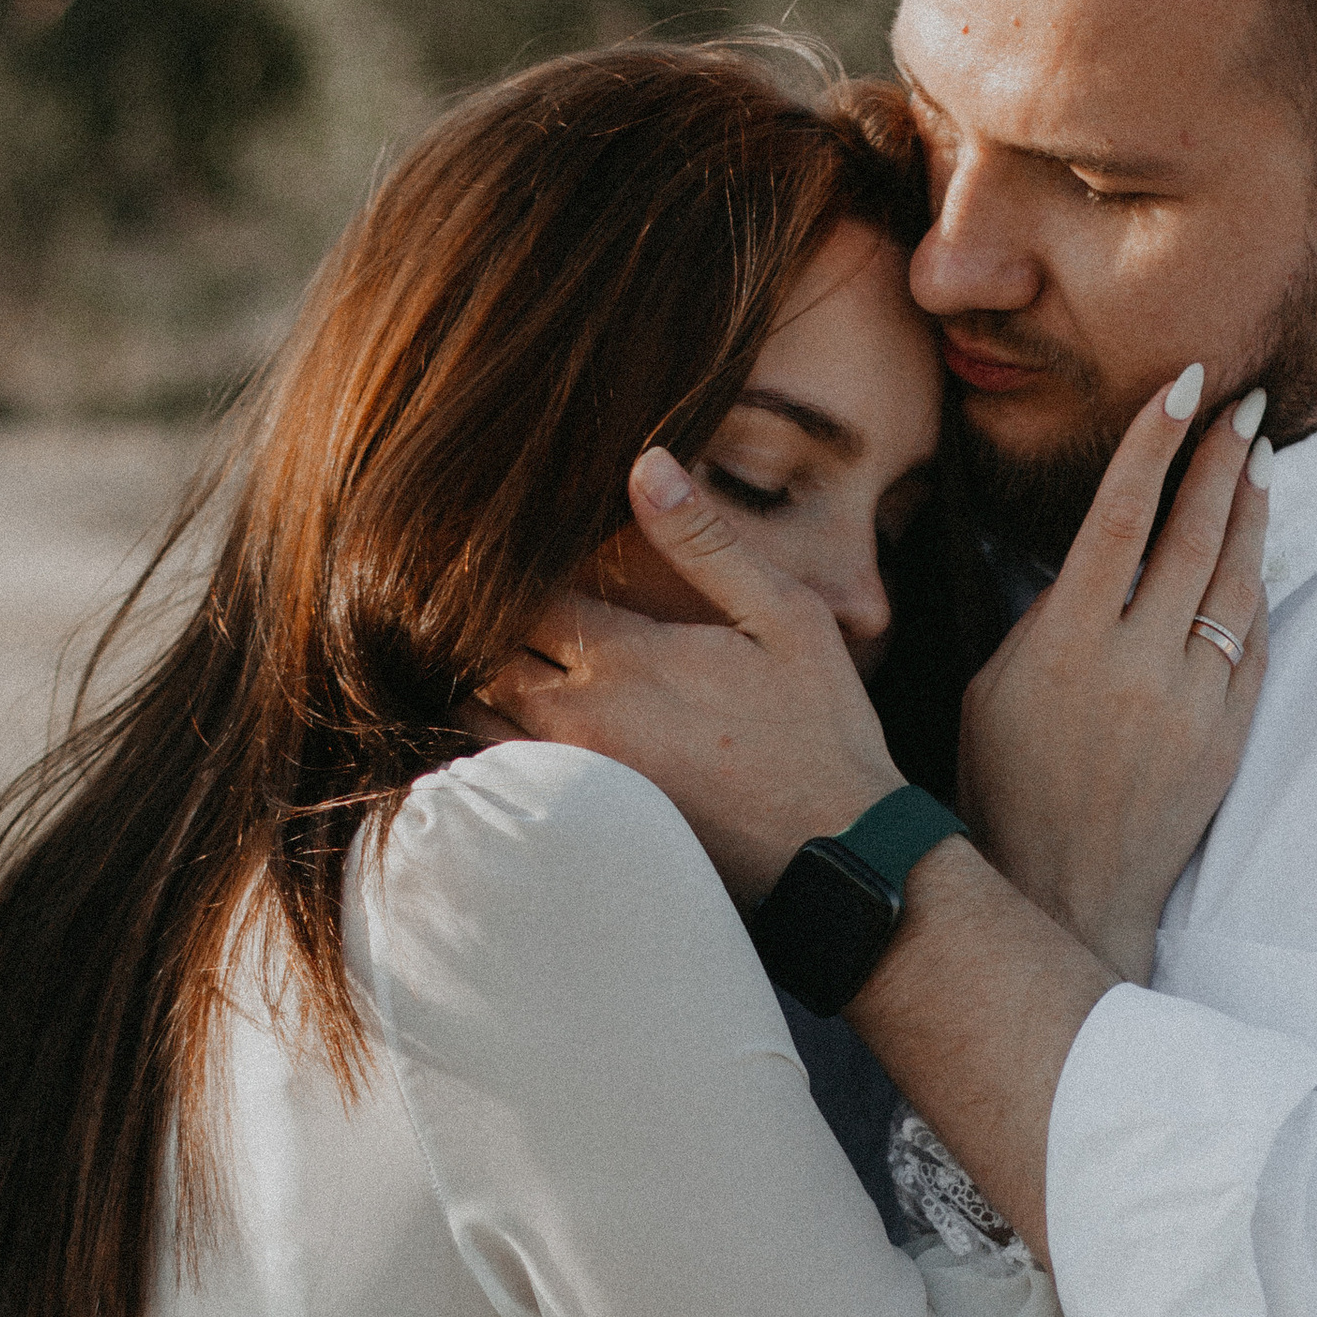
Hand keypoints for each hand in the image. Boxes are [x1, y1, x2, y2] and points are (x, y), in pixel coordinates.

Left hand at [488, 449, 899, 900]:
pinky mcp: (580, 826)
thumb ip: (704, 542)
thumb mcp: (783, 617)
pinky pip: (502, 771)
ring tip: (492, 647)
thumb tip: (644, 461)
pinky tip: (512, 715)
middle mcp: (581, 721)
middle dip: (478, 618)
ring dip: (478, 678)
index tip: (511, 540)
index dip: (508, 560)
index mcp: (625, 658)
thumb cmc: (820, 730)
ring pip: (478, 714)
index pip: (520, 589)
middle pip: (483, 652)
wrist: (839, 855)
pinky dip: (489, 736)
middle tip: (484, 591)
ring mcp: (575, 779)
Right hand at [960, 374, 1271, 982]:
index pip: (1120, 518)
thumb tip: (1090, 566)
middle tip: (1246, 404)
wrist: (1067, 898)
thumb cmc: (1006, 793)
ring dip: (1253, 513)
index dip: (1155, 444)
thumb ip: (1043, 622)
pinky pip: (1252, 645)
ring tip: (1262, 460)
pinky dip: (1256, 591)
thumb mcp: (990, 694)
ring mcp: (1192, 702)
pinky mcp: (1227, 737)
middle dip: (1223, 459)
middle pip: (1195, 536)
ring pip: (1237, 583)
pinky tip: (1259, 555)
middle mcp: (1138, 665)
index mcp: (1067, 645)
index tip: (1185, 386)